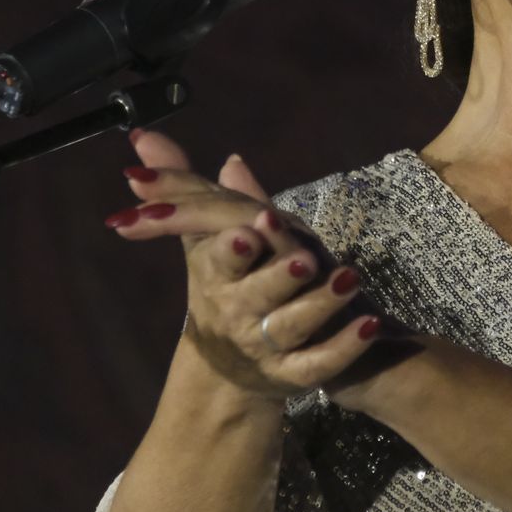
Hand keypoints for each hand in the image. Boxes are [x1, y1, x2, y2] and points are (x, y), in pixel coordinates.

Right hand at [106, 129, 383, 400]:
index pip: (220, 259)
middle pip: (256, 294)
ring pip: (293, 325)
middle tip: (306, 257)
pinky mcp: (293, 374)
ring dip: (321, 303)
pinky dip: (345, 346)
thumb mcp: (208, 235)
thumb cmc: (226, 282)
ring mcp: (265, 345)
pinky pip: (320, 363)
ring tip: (349, 278)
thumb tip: (142, 137)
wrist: (234, 364)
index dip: (234, 248)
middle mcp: (236, 311)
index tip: (251, 231)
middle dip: (278, 275)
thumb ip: (185, 188)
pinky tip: (369, 325)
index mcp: (215, 275)